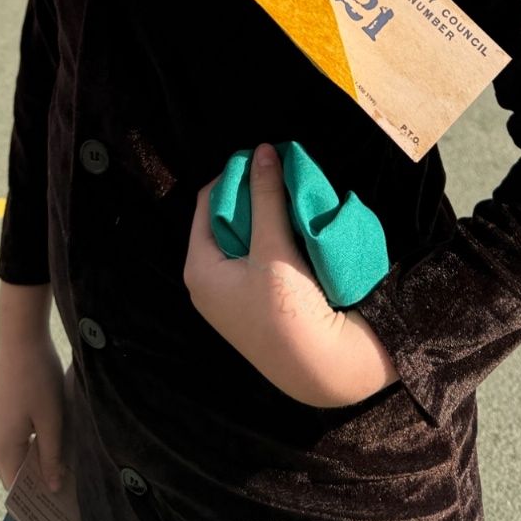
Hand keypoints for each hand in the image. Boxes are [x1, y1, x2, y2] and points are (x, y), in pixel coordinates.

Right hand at [0, 327, 65, 491]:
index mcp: (1, 445)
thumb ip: (51, 456)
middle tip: (62, 485)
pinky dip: (25, 445)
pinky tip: (46, 440)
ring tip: (59, 464)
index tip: (55, 503)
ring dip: (31, 461)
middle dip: (35, 480)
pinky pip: (9, 439)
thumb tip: (52, 487)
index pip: (14, 486)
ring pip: (11, 455)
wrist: (20, 336)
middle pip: (12, 471)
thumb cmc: (39, 377)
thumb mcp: (52, 419)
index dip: (34, 497)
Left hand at [183, 144, 398, 407]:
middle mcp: (208, 282)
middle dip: (251, 195)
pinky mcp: (255, 304)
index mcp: (199, 268)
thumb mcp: (274, 248)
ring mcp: (232, 296)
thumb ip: (267, 197)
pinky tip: (294, 226)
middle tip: (279, 173)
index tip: (262, 157)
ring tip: (289, 194)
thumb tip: (262, 150)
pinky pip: (257, 257)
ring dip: (266, 216)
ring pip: (244, 239)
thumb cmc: (288, 311)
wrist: (321, 370)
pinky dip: (273, 238)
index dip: (234, 176)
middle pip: (225, 221)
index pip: (207, 204)